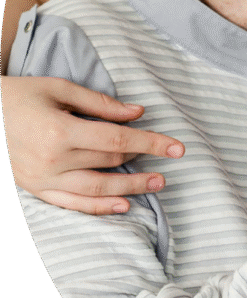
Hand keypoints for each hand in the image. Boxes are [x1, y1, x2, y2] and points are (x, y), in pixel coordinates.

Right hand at [1, 75, 184, 214]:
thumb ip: (102, 104)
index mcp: (60, 131)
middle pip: (109, 162)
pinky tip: (123, 206)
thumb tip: (138, 113)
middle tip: (167, 156)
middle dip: (142, 159)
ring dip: (131, 188)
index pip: (118, 141)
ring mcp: (42, 179)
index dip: (151, 144)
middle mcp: (52, 160)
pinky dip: (99, 208)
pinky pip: (72, 204)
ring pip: (96, 189)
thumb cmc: (19, 95)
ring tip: (158, 183)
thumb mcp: (60, 89)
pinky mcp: (35, 189)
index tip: (178, 148)